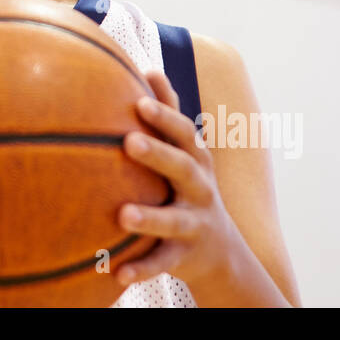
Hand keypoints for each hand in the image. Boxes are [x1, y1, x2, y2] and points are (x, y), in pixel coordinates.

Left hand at [114, 69, 249, 296]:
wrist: (221, 251)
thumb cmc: (189, 188)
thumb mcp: (185, 152)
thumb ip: (167, 114)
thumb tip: (147, 65)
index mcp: (196, 160)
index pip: (182, 132)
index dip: (164, 115)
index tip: (140, 99)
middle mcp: (201, 189)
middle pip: (183, 168)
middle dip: (159, 154)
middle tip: (129, 141)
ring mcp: (195, 224)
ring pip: (174, 220)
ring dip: (150, 217)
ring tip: (123, 215)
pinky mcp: (185, 257)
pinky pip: (162, 264)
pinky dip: (141, 269)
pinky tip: (117, 273)